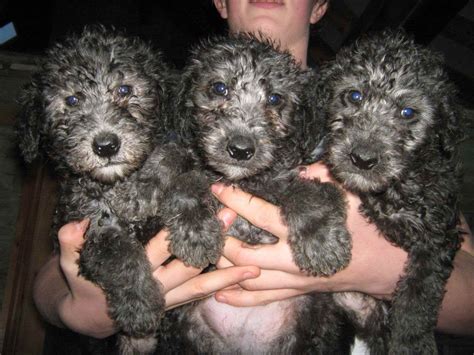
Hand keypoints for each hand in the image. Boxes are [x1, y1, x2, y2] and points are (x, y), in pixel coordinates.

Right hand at [33, 211, 259, 338]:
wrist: (92, 315)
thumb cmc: (84, 283)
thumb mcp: (71, 264)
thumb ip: (72, 244)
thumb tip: (76, 224)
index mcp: (135, 273)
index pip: (159, 250)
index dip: (178, 232)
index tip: (197, 211)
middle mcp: (157, 287)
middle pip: (189, 265)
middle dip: (212, 244)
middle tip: (231, 219)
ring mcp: (168, 298)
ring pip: (201, 286)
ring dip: (227, 275)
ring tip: (254, 268)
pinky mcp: (174, 302)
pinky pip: (200, 295)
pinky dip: (220, 287)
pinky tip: (240, 281)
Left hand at [211, 161, 407, 305]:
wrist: (389, 266)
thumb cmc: (370, 228)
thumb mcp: (350, 196)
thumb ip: (324, 177)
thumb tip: (301, 169)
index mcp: (303, 233)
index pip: (259, 215)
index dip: (235, 200)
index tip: (218, 189)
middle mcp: (294, 262)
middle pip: (245, 255)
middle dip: (222, 239)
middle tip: (211, 223)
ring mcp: (295, 281)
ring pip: (250, 281)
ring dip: (225, 269)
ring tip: (208, 254)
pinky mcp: (298, 291)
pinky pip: (264, 300)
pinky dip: (241, 299)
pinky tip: (220, 294)